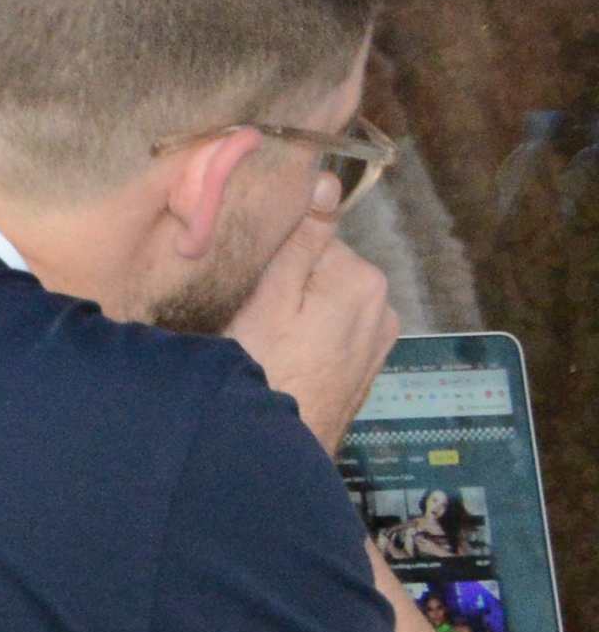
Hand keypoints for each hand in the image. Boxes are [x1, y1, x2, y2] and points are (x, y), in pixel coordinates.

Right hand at [226, 209, 396, 449]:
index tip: (248, 283)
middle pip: (323, 268)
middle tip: (251, 316)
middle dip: (289, 283)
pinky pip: (335, 330)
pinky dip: (311, 337)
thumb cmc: (263, 370)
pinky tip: (286, 359)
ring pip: (327, 300)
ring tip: (265, 341)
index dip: (273, 256)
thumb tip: (327, 177)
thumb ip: (301, 238)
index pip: (313, 236)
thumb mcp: (269, 296)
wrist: (275, 453)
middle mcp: (383, 305)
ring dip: (298, 311)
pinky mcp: (368, 366)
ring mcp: (379, 339)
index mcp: (362, 278)